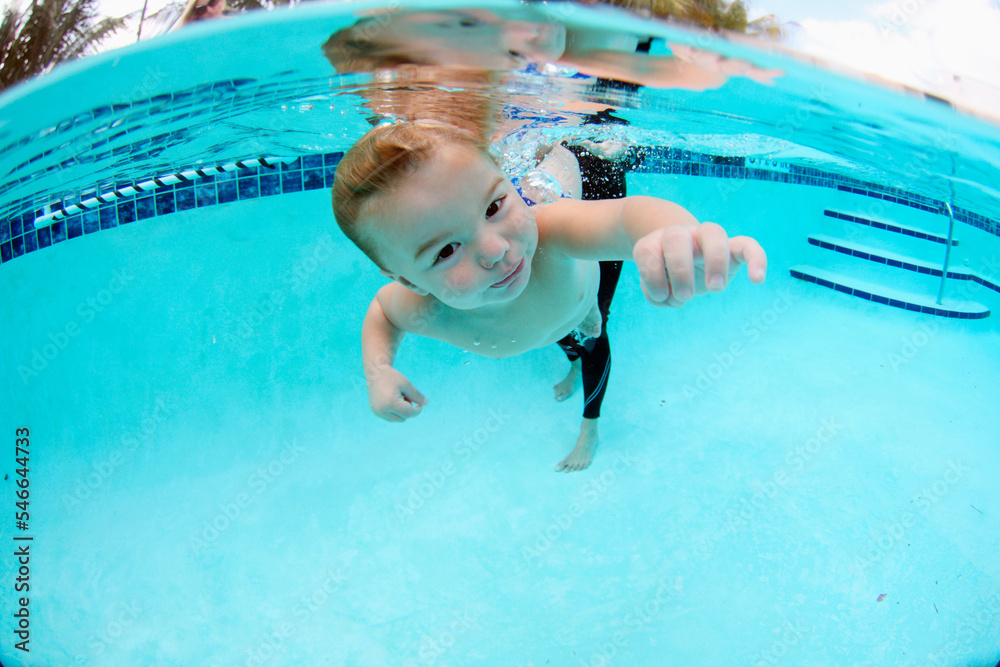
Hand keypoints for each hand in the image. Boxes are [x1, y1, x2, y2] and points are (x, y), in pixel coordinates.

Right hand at [368, 366, 427, 421]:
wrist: (375, 373)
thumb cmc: (392, 377)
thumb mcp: (406, 384)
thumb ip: (416, 395)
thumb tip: (426, 403)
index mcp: (390, 403)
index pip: (408, 414)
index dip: (417, 411)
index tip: (420, 405)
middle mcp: (382, 410)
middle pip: (403, 418)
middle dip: (408, 410)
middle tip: (406, 397)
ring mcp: (377, 412)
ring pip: (396, 420)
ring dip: (401, 412)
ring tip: (399, 398)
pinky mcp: (375, 411)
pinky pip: (389, 417)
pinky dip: (394, 412)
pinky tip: (392, 401)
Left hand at [633, 222, 766, 306]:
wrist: (681, 256)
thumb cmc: (665, 276)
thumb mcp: (655, 287)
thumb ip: (656, 293)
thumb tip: (672, 295)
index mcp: (655, 243)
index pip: (646, 252)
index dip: (650, 276)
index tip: (661, 296)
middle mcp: (679, 235)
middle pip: (676, 238)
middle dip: (679, 270)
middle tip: (684, 296)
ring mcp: (706, 237)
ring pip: (713, 233)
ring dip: (714, 261)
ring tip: (715, 289)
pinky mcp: (732, 248)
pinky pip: (748, 245)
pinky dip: (756, 258)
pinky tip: (758, 279)